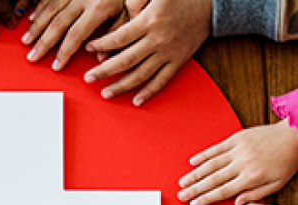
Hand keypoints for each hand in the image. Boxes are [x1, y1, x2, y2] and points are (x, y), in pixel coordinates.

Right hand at [22, 0, 123, 70]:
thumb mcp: (130, 12)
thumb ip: (117, 35)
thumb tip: (102, 58)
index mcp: (98, 8)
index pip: (76, 35)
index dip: (64, 52)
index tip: (56, 65)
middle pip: (57, 24)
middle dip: (43, 42)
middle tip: (32, 57)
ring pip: (50, 10)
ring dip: (37, 27)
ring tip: (26, 41)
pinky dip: (39, 8)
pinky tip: (31, 18)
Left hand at [83, 0, 211, 105]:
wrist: (210, 6)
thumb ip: (135, 0)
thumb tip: (123, 11)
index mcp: (149, 21)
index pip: (119, 38)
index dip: (101, 44)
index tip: (87, 49)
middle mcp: (157, 40)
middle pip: (125, 61)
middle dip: (104, 71)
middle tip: (88, 78)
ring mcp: (168, 53)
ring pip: (141, 74)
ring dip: (121, 86)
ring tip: (105, 93)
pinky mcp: (178, 61)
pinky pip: (161, 80)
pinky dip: (148, 92)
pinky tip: (135, 101)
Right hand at [178, 119, 297, 204]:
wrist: (295, 136)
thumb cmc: (287, 162)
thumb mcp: (277, 184)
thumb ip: (256, 195)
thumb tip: (236, 203)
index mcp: (252, 177)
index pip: (223, 191)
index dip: (206, 199)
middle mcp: (242, 163)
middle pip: (212, 179)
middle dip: (194, 189)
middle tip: (181, 196)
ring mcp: (238, 149)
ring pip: (211, 164)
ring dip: (194, 174)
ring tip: (182, 182)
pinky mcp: (236, 138)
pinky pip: (216, 148)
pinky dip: (203, 155)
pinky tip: (192, 162)